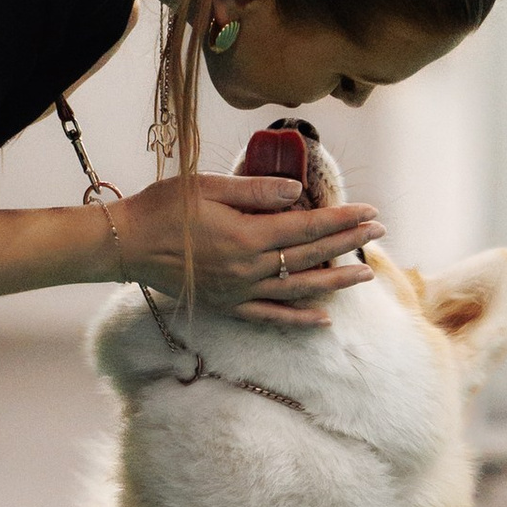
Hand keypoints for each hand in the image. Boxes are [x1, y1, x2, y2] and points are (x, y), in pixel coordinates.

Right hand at [111, 172, 380, 328]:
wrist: (126, 244)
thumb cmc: (164, 208)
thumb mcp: (210, 187)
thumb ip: (257, 191)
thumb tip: (299, 192)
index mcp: (248, 236)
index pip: (309, 226)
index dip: (343, 220)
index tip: (370, 212)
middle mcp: (250, 269)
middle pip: (310, 255)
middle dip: (348, 243)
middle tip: (379, 232)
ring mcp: (240, 291)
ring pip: (299, 289)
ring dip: (335, 282)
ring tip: (365, 274)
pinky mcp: (227, 305)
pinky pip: (270, 317)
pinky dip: (298, 319)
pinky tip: (322, 319)